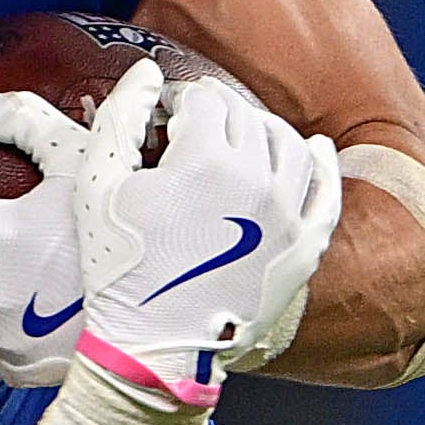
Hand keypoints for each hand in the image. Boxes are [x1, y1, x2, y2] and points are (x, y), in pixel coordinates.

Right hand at [47, 60, 342, 406]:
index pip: (202, 100)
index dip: (175, 102)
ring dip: (261, 131)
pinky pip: (327, 190)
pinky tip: (316, 149)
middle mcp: (258, 177)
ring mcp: (288, 213)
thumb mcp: (97, 189)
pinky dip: (323, 164)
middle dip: (214, 115)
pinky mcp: (304, 246)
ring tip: (236, 141)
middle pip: (245, 116)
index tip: (158, 118)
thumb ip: (118, 119)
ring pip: (289, 144)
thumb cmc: (118, 271)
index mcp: (206, 158)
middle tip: (188, 132)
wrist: (155, 350)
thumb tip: (146, 73)